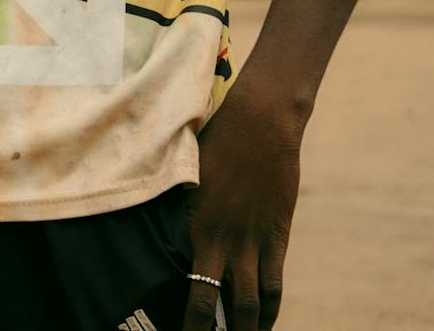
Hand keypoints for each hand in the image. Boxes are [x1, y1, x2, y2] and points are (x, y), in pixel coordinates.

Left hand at [183, 75, 307, 330]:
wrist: (259, 124)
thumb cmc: (213, 141)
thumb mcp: (184, 174)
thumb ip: (176, 204)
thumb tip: (156, 221)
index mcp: (193, 225)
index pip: (187, 286)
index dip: (184, 317)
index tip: (174, 330)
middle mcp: (222, 240)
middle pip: (215, 303)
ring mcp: (252, 241)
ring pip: (249, 303)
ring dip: (244, 328)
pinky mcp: (276, 236)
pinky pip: (273, 284)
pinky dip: (268, 310)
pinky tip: (262, 325)